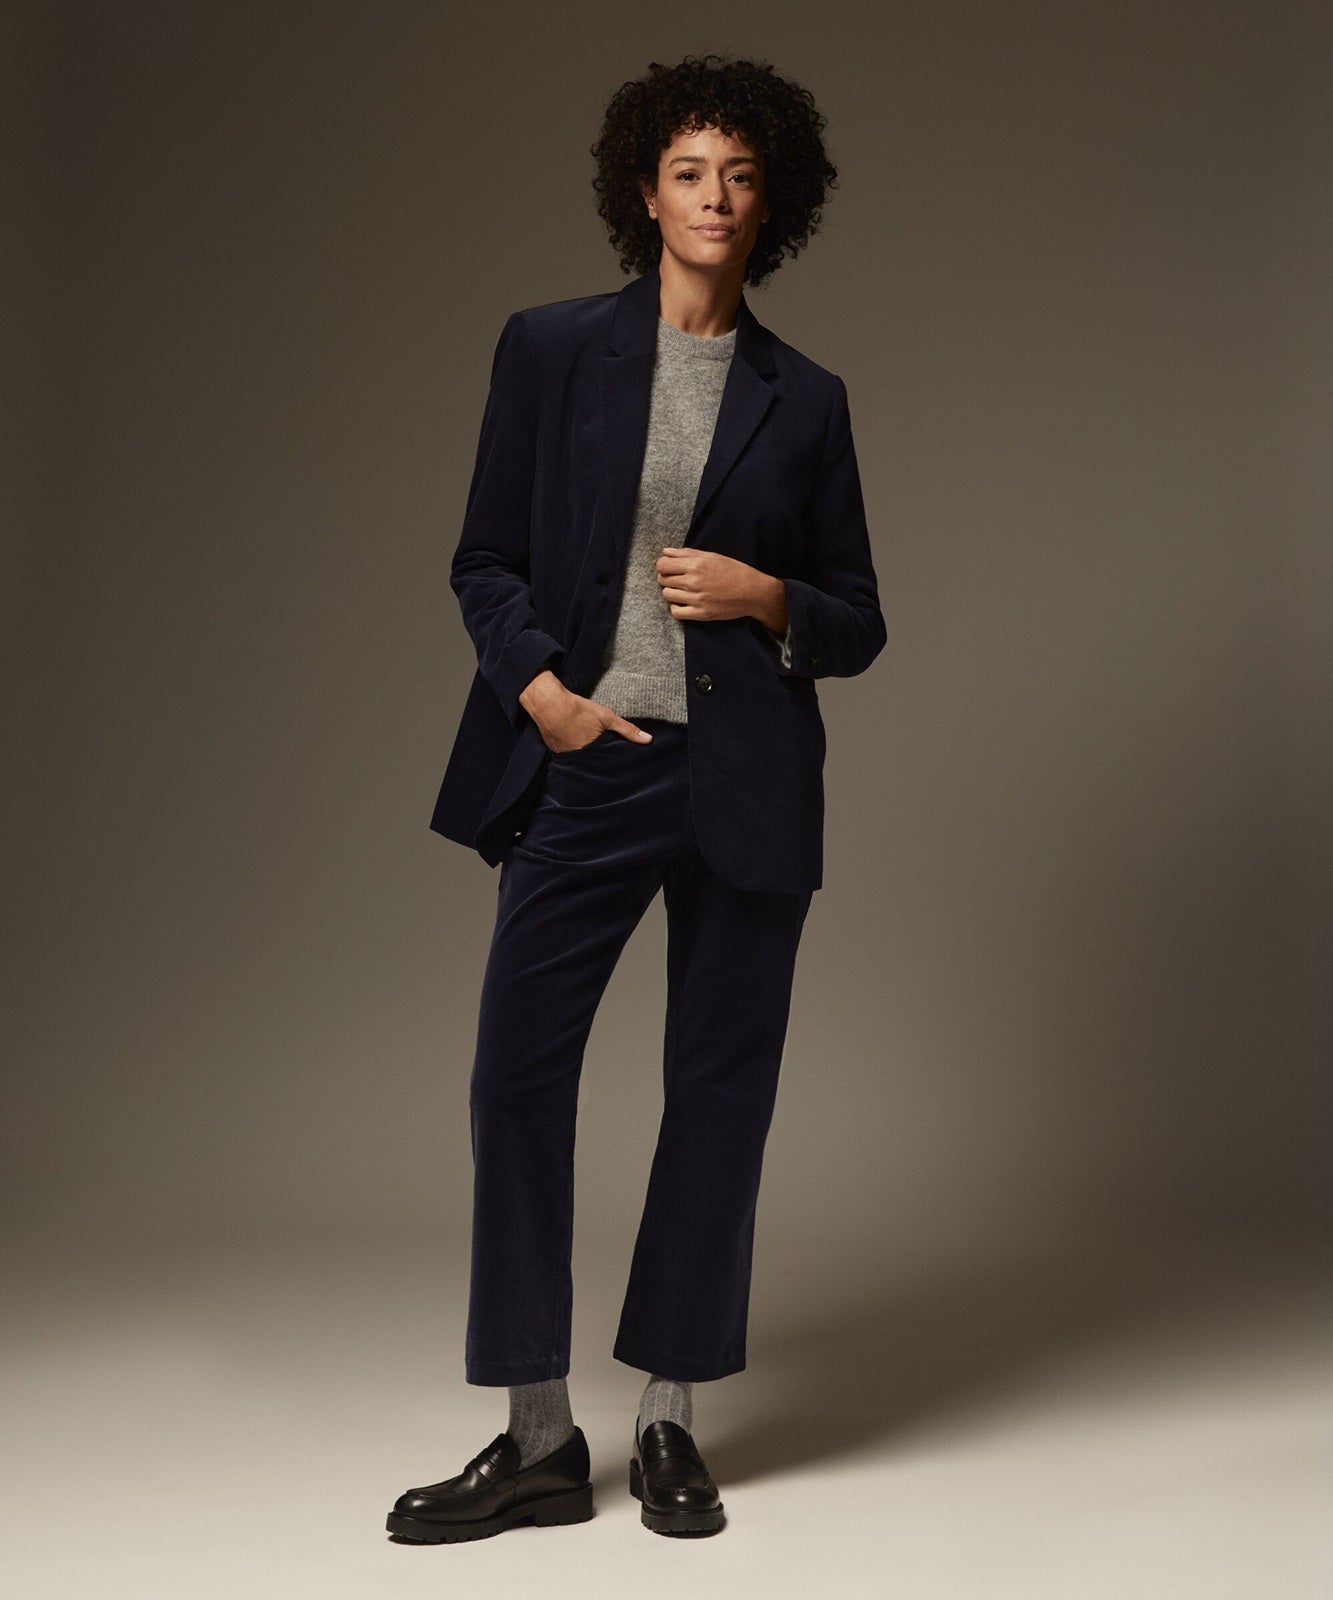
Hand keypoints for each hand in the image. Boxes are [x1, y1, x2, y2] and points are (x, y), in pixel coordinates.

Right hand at [519, 674, 652, 752]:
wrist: (548, 704)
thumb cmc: (578, 710)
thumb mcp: (606, 717)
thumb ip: (627, 729)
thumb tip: (648, 740)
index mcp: (592, 753)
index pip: (606, 765)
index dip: (612, 764)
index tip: (619, 768)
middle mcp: (578, 759)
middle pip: (593, 764)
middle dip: (599, 763)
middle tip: (605, 759)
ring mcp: (564, 756)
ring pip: (580, 760)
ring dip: (585, 757)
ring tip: (591, 752)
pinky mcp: (555, 751)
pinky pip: (568, 755)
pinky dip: (573, 751)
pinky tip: (576, 744)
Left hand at [655, 547, 784, 628]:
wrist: (753, 592)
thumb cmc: (735, 571)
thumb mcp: (712, 556)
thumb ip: (687, 553)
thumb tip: (665, 552)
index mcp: (696, 565)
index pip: (662, 565)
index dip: (663, 565)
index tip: (669, 567)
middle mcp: (694, 582)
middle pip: (662, 580)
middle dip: (667, 578)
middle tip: (678, 579)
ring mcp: (697, 599)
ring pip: (667, 595)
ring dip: (671, 592)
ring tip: (682, 590)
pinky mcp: (701, 614)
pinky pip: (676, 612)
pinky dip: (676, 607)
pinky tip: (684, 603)